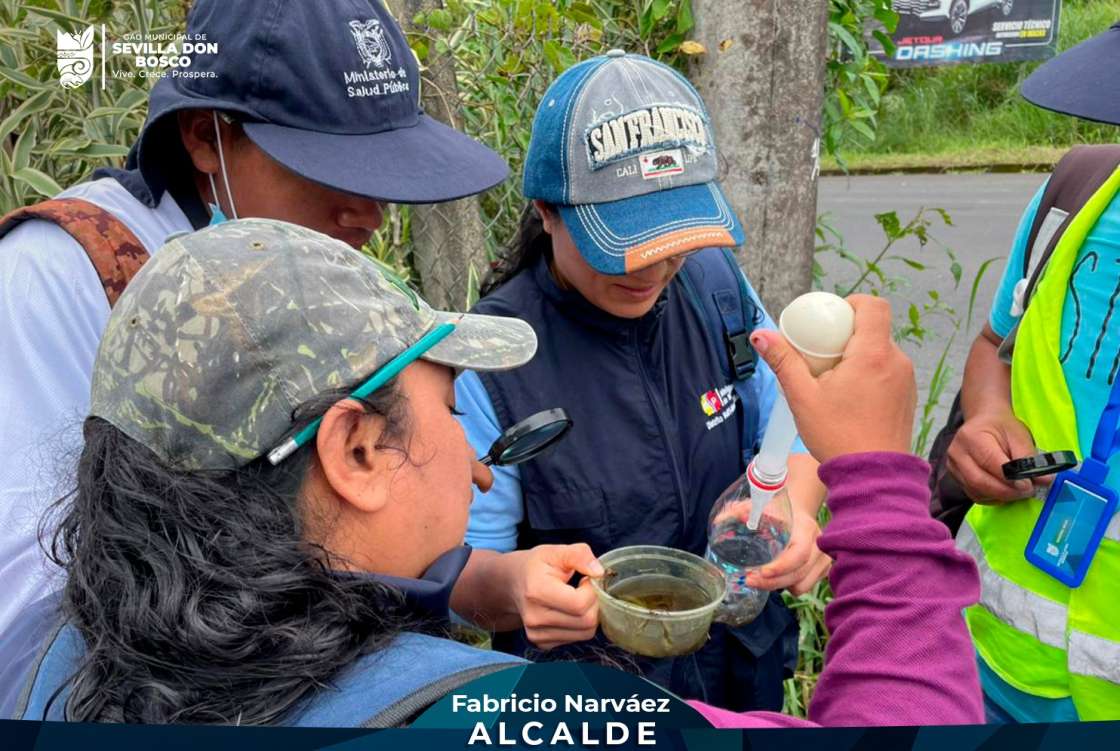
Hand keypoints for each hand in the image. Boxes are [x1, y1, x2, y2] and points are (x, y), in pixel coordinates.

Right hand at [511, 543, 602, 649]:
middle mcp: (535, 618)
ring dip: (589, 615)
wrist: (513, 583)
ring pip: (585, 633)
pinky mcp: (542, 643)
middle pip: (586, 621)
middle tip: (585, 589)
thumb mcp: (555, 551)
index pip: (580, 603)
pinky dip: (580, 625)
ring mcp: (537, 634)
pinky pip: (577, 639)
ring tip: (577, 599)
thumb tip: (599, 572)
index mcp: (537, 592)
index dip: (591, 591)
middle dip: (594, 603)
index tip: (586, 580)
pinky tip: (570, 611)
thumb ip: (579, 555)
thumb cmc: (535, 566)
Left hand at [746, 508, 831, 594]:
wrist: (799, 510)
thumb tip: (720, 520)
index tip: (762, 571)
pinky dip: (788, 585)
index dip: (782, 566)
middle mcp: (819, 546)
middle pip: (799, 573)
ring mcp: (823, 560)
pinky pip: (804, 587)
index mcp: (806, 529)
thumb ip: (741, 510)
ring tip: (762, 578)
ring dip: (780, 585)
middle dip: (773, 582)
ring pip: (802, 585)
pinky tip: (777, 576)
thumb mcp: (761, 505)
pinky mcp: (822, 570)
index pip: (800, 553)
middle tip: (749, 580)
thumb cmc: (778, 509)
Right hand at [750, 294, 915, 463]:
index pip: (872, 305)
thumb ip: (783, 361)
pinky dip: (868, 373)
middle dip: (845, 334)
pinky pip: (887, 371)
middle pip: (873, 328)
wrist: (873, 477)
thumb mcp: (803, 397)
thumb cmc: (838, 436)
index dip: (850, 304)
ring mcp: (905, 379)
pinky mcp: (907, 396)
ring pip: (879, 351)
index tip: (828, 320)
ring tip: (832, 379)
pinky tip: (850, 396)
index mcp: (873, 354)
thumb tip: (762, 335)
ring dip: (857, 355)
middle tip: (820, 354)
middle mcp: (896, 361)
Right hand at [946, 409, 1047, 503]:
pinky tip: (1005, 491)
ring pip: (977, 491)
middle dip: (1006, 492)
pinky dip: (993, 498)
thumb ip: (1030, 458)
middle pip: (979, 481)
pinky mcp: (956, 477)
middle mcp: (957, 453)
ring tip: (1018, 491)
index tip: (1029, 485)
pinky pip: (974, 495)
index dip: (1010, 478)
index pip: (989, 462)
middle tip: (1027, 491)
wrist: (983, 421)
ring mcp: (953, 467)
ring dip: (1001, 496)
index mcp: (971, 437)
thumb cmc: (1001, 427)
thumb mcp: (1019, 436)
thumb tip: (1045, 480)